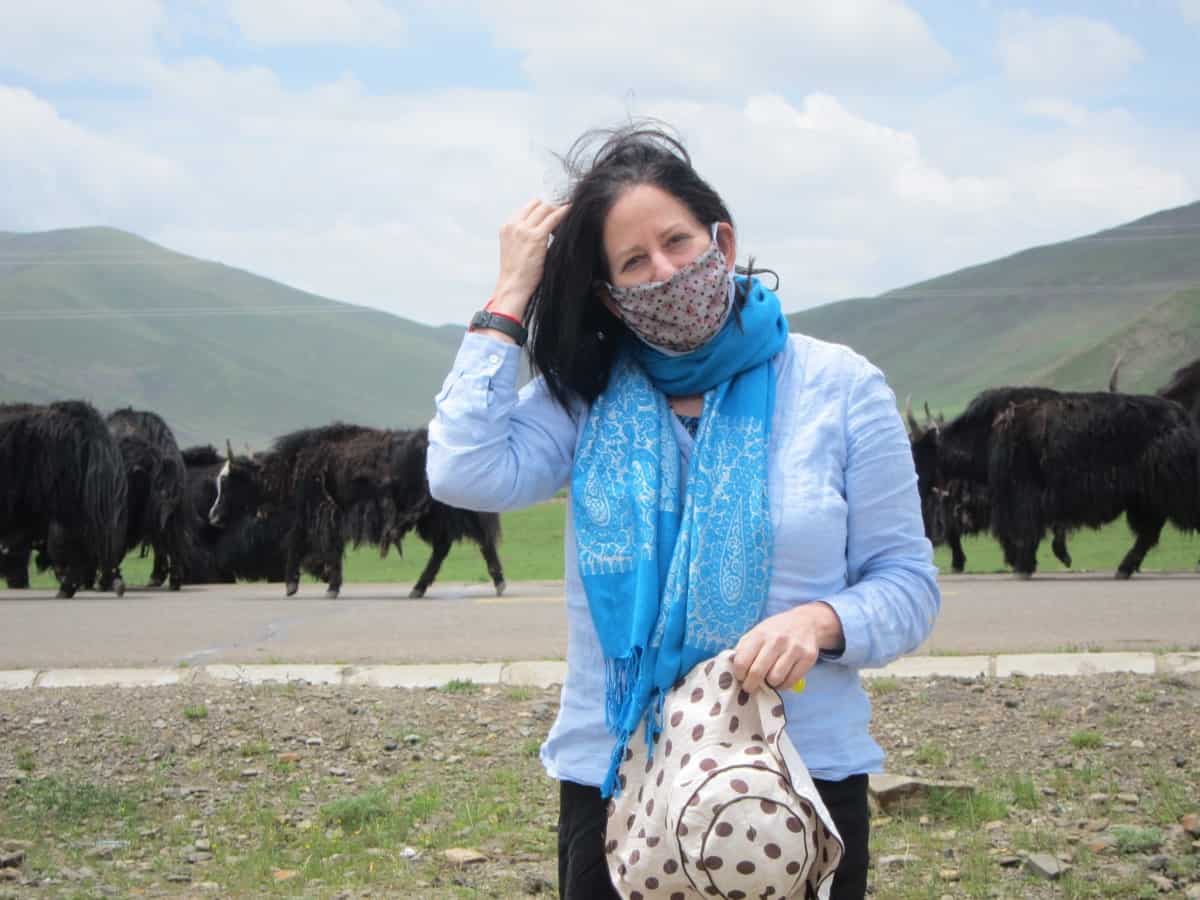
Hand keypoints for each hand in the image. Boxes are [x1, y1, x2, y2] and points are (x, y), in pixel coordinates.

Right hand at [492, 199, 569, 317]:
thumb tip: (541, 227)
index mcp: (507, 226)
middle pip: (536, 205)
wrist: (513, 286)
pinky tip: (570, 210)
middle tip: (563, 209)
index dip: (541, 207)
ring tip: (568, 211)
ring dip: (557, 209)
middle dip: (551, 206)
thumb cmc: (517, 272)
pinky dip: (563, 212)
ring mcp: (524, 230)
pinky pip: (553, 218)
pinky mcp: (536, 237)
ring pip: (545, 208)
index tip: (552, 209)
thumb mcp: (514, 248)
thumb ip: (523, 235)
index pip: (527, 207)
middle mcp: (514, 225)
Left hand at [732, 602, 843, 693]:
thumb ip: (744, 648)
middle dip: (750, 685)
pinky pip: (791, 681)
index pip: (742, 661)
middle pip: (757, 673)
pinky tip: (781, 679)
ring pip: (775, 679)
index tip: (740, 677)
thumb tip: (731, 669)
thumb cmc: (776, 631)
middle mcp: (777, 640)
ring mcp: (794, 649)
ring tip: (767, 680)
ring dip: (769, 684)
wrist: (806, 622)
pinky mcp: (808, 658)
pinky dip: (783, 685)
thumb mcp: (756, 632)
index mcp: (760, 634)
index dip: (738, 674)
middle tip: (749, 687)